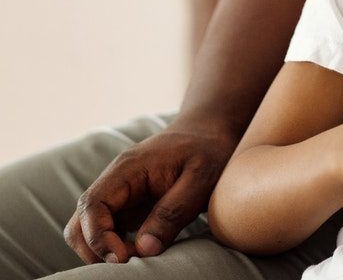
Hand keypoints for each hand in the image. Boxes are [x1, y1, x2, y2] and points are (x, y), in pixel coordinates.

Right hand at [64, 120, 237, 264]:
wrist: (210, 131)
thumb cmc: (208, 150)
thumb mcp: (201, 177)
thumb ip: (173, 212)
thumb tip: (144, 249)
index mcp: (128, 168)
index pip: (92, 205)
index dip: (99, 237)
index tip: (123, 258)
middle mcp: (115, 181)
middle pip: (80, 221)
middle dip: (95, 249)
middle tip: (130, 263)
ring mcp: (120, 194)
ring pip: (88, 229)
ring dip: (103, 250)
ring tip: (137, 259)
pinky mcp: (128, 205)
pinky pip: (108, 230)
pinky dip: (115, 246)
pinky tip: (141, 251)